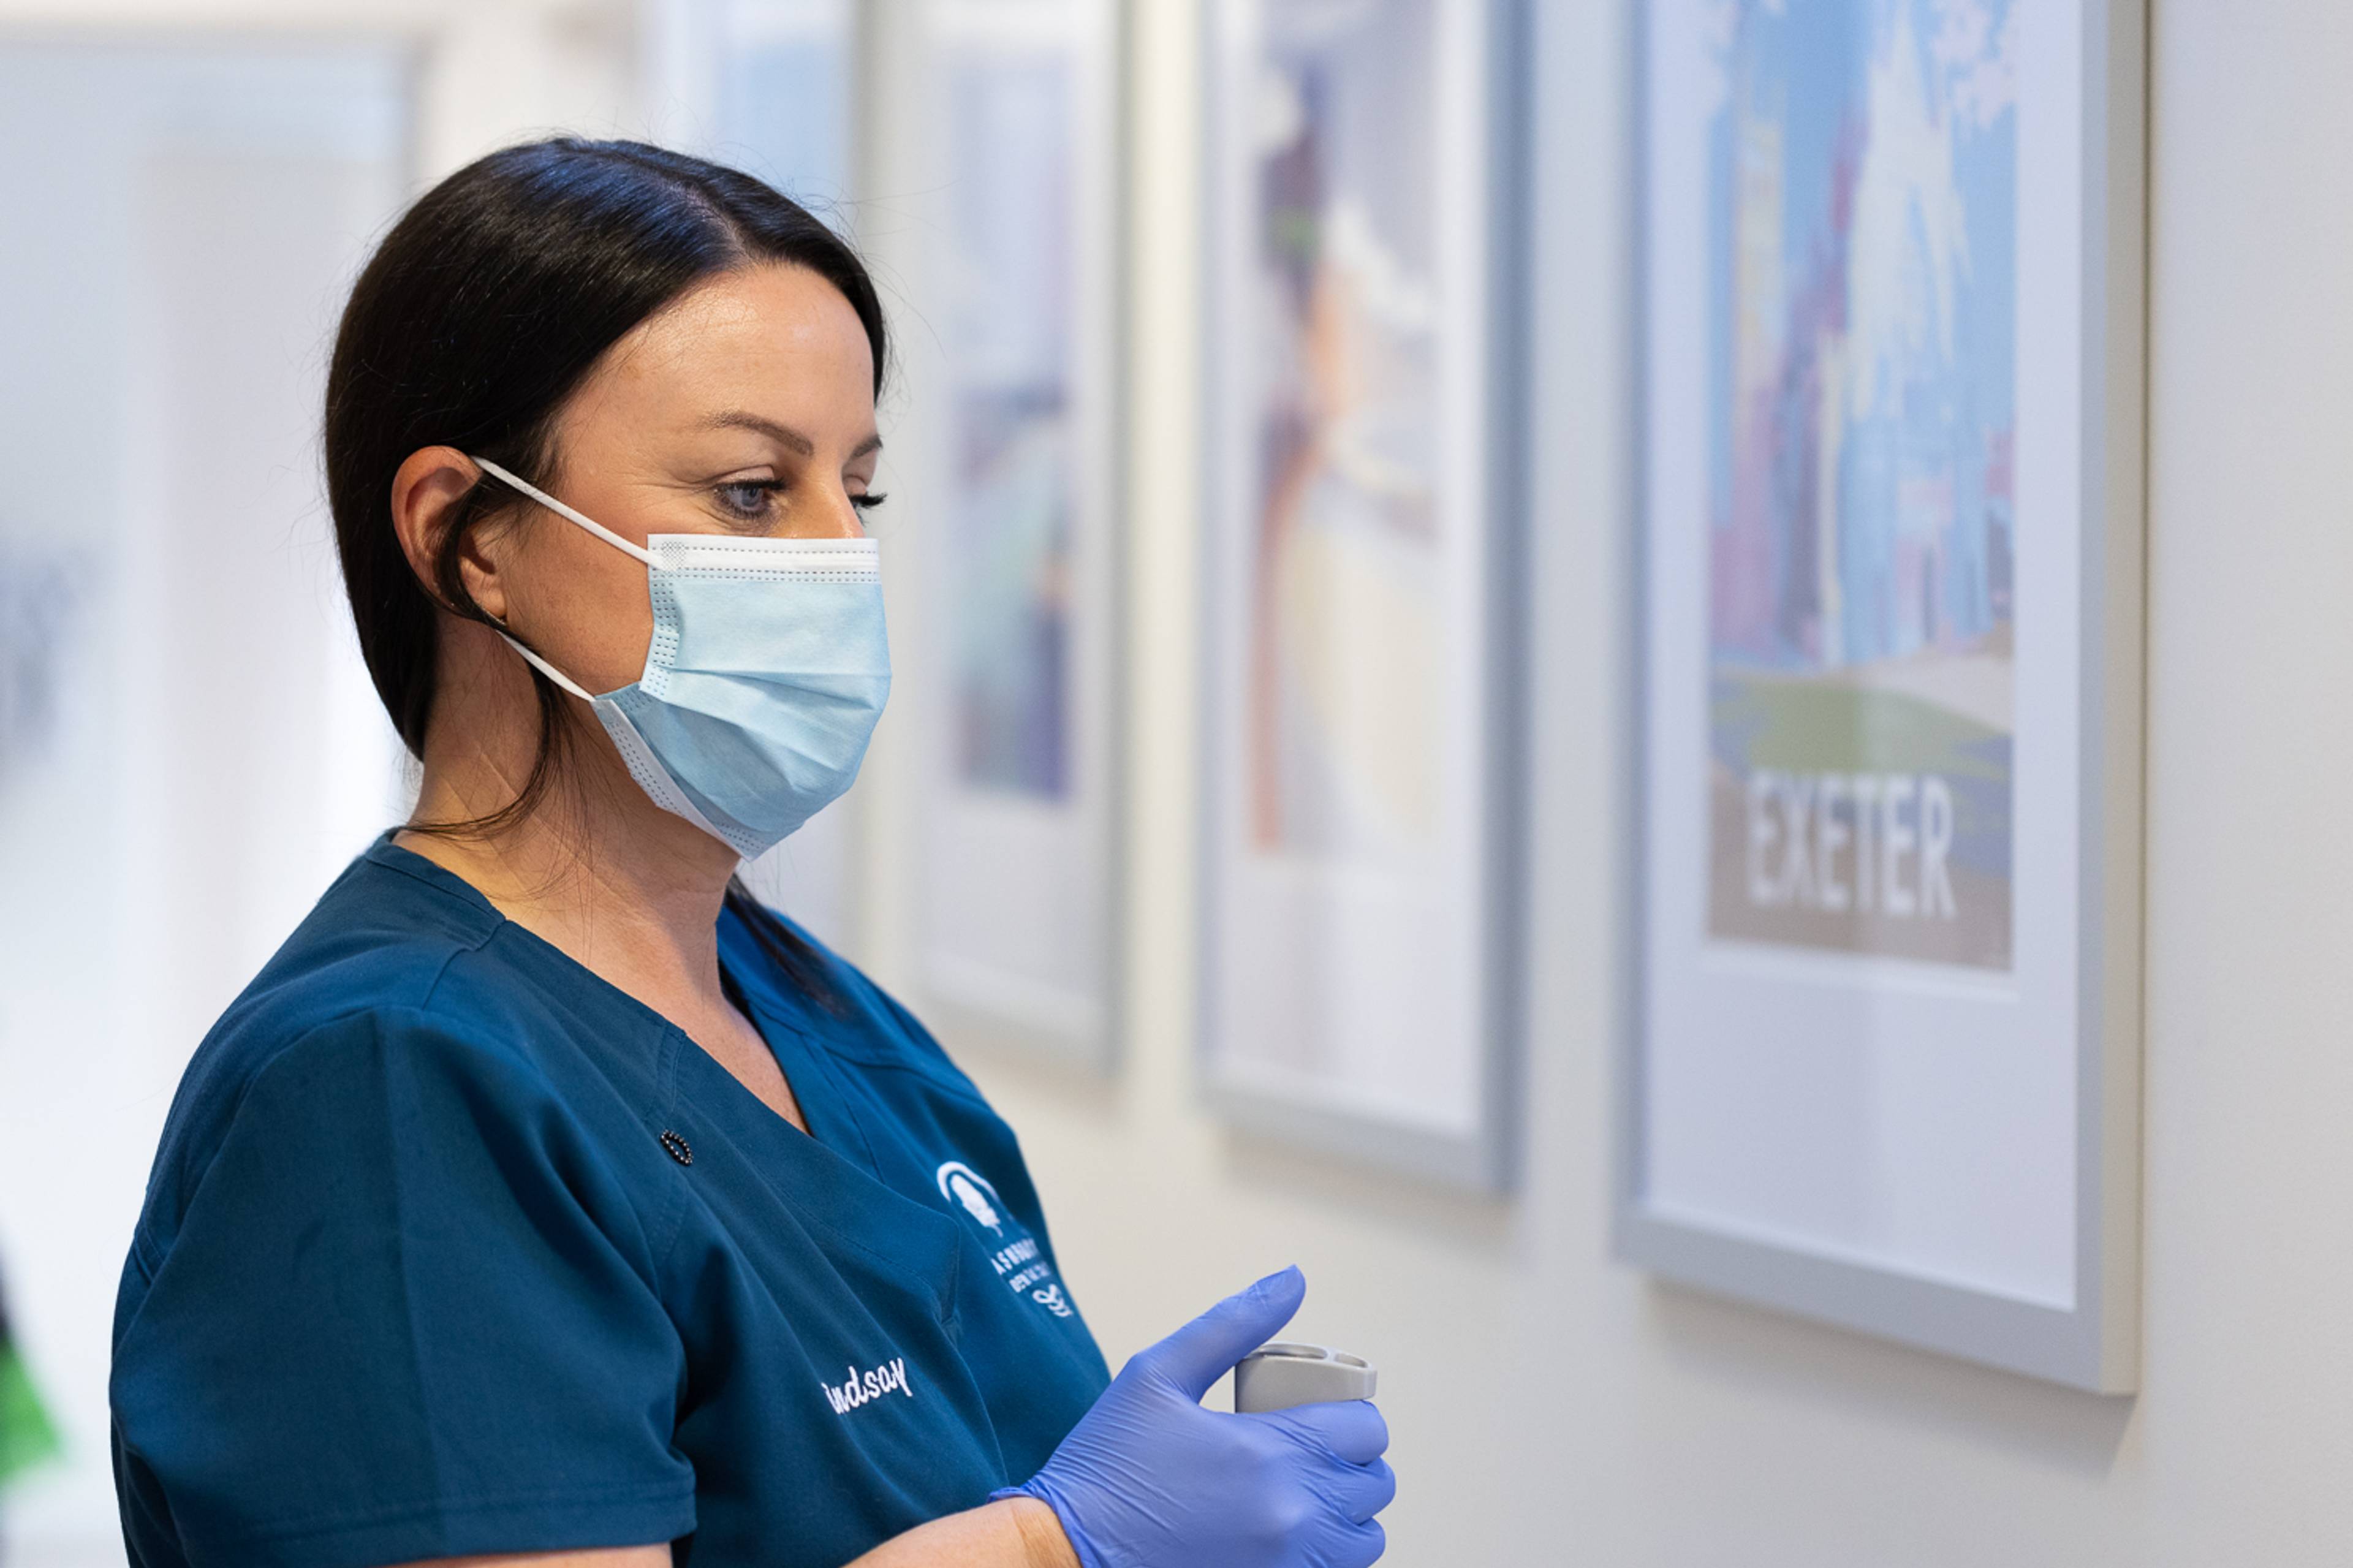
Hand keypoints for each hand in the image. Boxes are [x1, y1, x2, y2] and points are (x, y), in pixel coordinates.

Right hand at [995, 1267, 1393, 1567]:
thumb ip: (1233, 1322)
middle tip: (1309, 1449)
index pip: (1365, 1429)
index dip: (1349, 1413)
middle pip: (1374, 1485)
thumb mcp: (1158, 1372)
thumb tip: (1292, 1280)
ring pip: (1365, 1538)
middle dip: (1350, 1460)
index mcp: (1270, 1454)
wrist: (1066, 1553)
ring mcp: (1285, 1565)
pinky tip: (1284, 1531)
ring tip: (1302, 1492)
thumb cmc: (1106, 1466)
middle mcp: (1291, 1517)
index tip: (1319, 1413)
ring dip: (1347, 1512)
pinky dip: (1325, 1552)